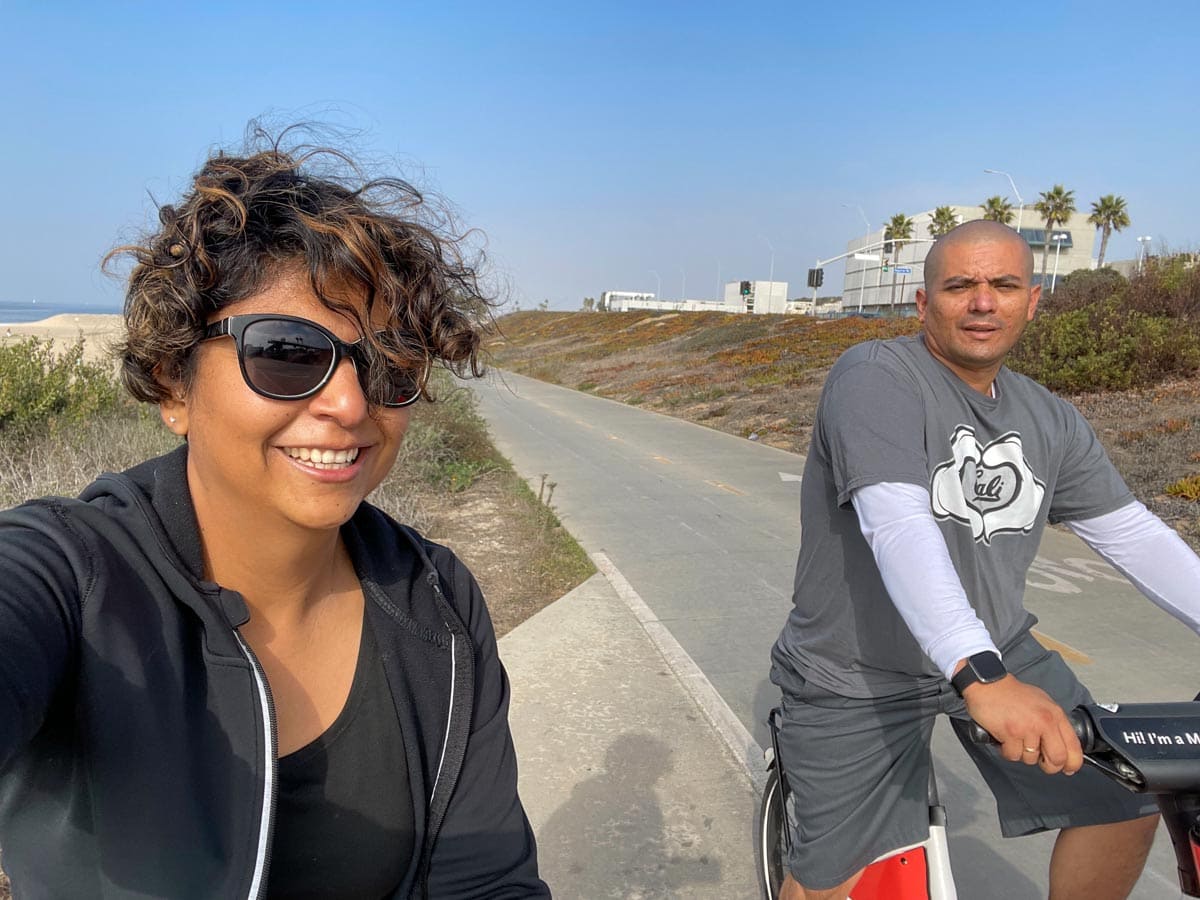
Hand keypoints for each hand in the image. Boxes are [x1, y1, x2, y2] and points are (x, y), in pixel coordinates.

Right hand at [960, 673, 1082, 775]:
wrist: (988, 683)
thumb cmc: (1013, 694)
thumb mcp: (1042, 703)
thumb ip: (1054, 723)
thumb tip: (1063, 747)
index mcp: (1055, 715)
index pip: (1074, 748)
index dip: (1072, 764)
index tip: (1066, 768)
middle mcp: (1045, 722)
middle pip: (1057, 760)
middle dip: (1048, 765)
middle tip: (1039, 759)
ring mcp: (1027, 728)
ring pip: (1031, 759)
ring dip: (1021, 753)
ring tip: (1015, 738)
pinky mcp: (1010, 733)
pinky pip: (1012, 755)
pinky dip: (1006, 750)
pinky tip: (1004, 738)